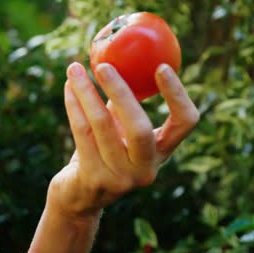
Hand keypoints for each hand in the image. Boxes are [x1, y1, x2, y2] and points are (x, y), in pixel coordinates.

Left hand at [48, 62, 198, 219]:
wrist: (79, 197)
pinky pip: (81, 133)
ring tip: (74, 68)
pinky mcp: (94, 180)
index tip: (161, 66)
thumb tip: (125, 55)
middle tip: (103, 65)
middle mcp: (146, 169)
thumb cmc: (104, 151)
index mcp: (162, 152)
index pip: (185, 123)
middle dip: (121, 93)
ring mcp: (120, 178)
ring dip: (86, 92)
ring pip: (101, 127)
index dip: (177, 95)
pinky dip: (73, 106)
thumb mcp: (121, 129)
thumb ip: (127, 102)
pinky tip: (68, 86)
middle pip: (140, 129)